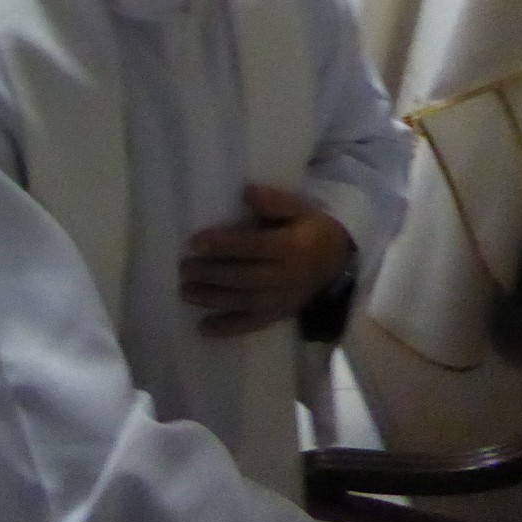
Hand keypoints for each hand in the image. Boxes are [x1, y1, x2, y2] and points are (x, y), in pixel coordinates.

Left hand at [179, 184, 353, 338]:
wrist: (337, 262)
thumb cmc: (309, 228)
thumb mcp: (299, 207)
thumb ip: (274, 201)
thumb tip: (247, 193)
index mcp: (292, 247)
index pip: (254, 247)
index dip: (224, 244)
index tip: (195, 242)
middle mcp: (286, 277)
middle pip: (245, 277)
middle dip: (212, 274)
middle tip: (184, 268)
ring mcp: (281, 300)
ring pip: (244, 302)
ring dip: (212, 299)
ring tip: (185, 291)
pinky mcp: (277, 315)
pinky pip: (251, 324)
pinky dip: (227, 328)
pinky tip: (203, 328)